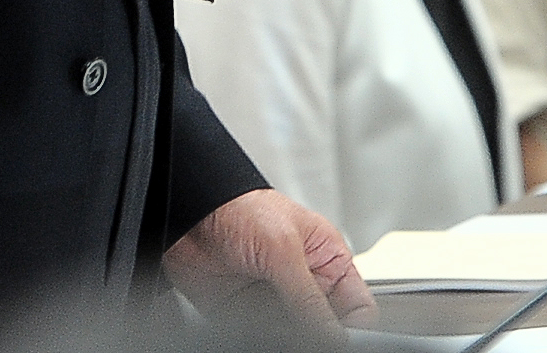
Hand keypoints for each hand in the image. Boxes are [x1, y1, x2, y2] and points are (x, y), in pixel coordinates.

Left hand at [164, 188, 376, 335]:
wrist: (187, 213)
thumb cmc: (239, 207)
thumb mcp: (282, 248)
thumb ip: (308, 297)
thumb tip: (333, 334)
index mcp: (327, 260)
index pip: (358, 307)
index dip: (355, 327)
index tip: (341, 339)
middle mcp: (305, 283)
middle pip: (328, 327)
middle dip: (321, 336)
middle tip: (304, 333)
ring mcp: (277, 301)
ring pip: (299, 337)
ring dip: (291, 337)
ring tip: (277, 326)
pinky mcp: (250, 316)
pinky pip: (267, 339)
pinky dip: (266, 339)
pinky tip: (259, 329)